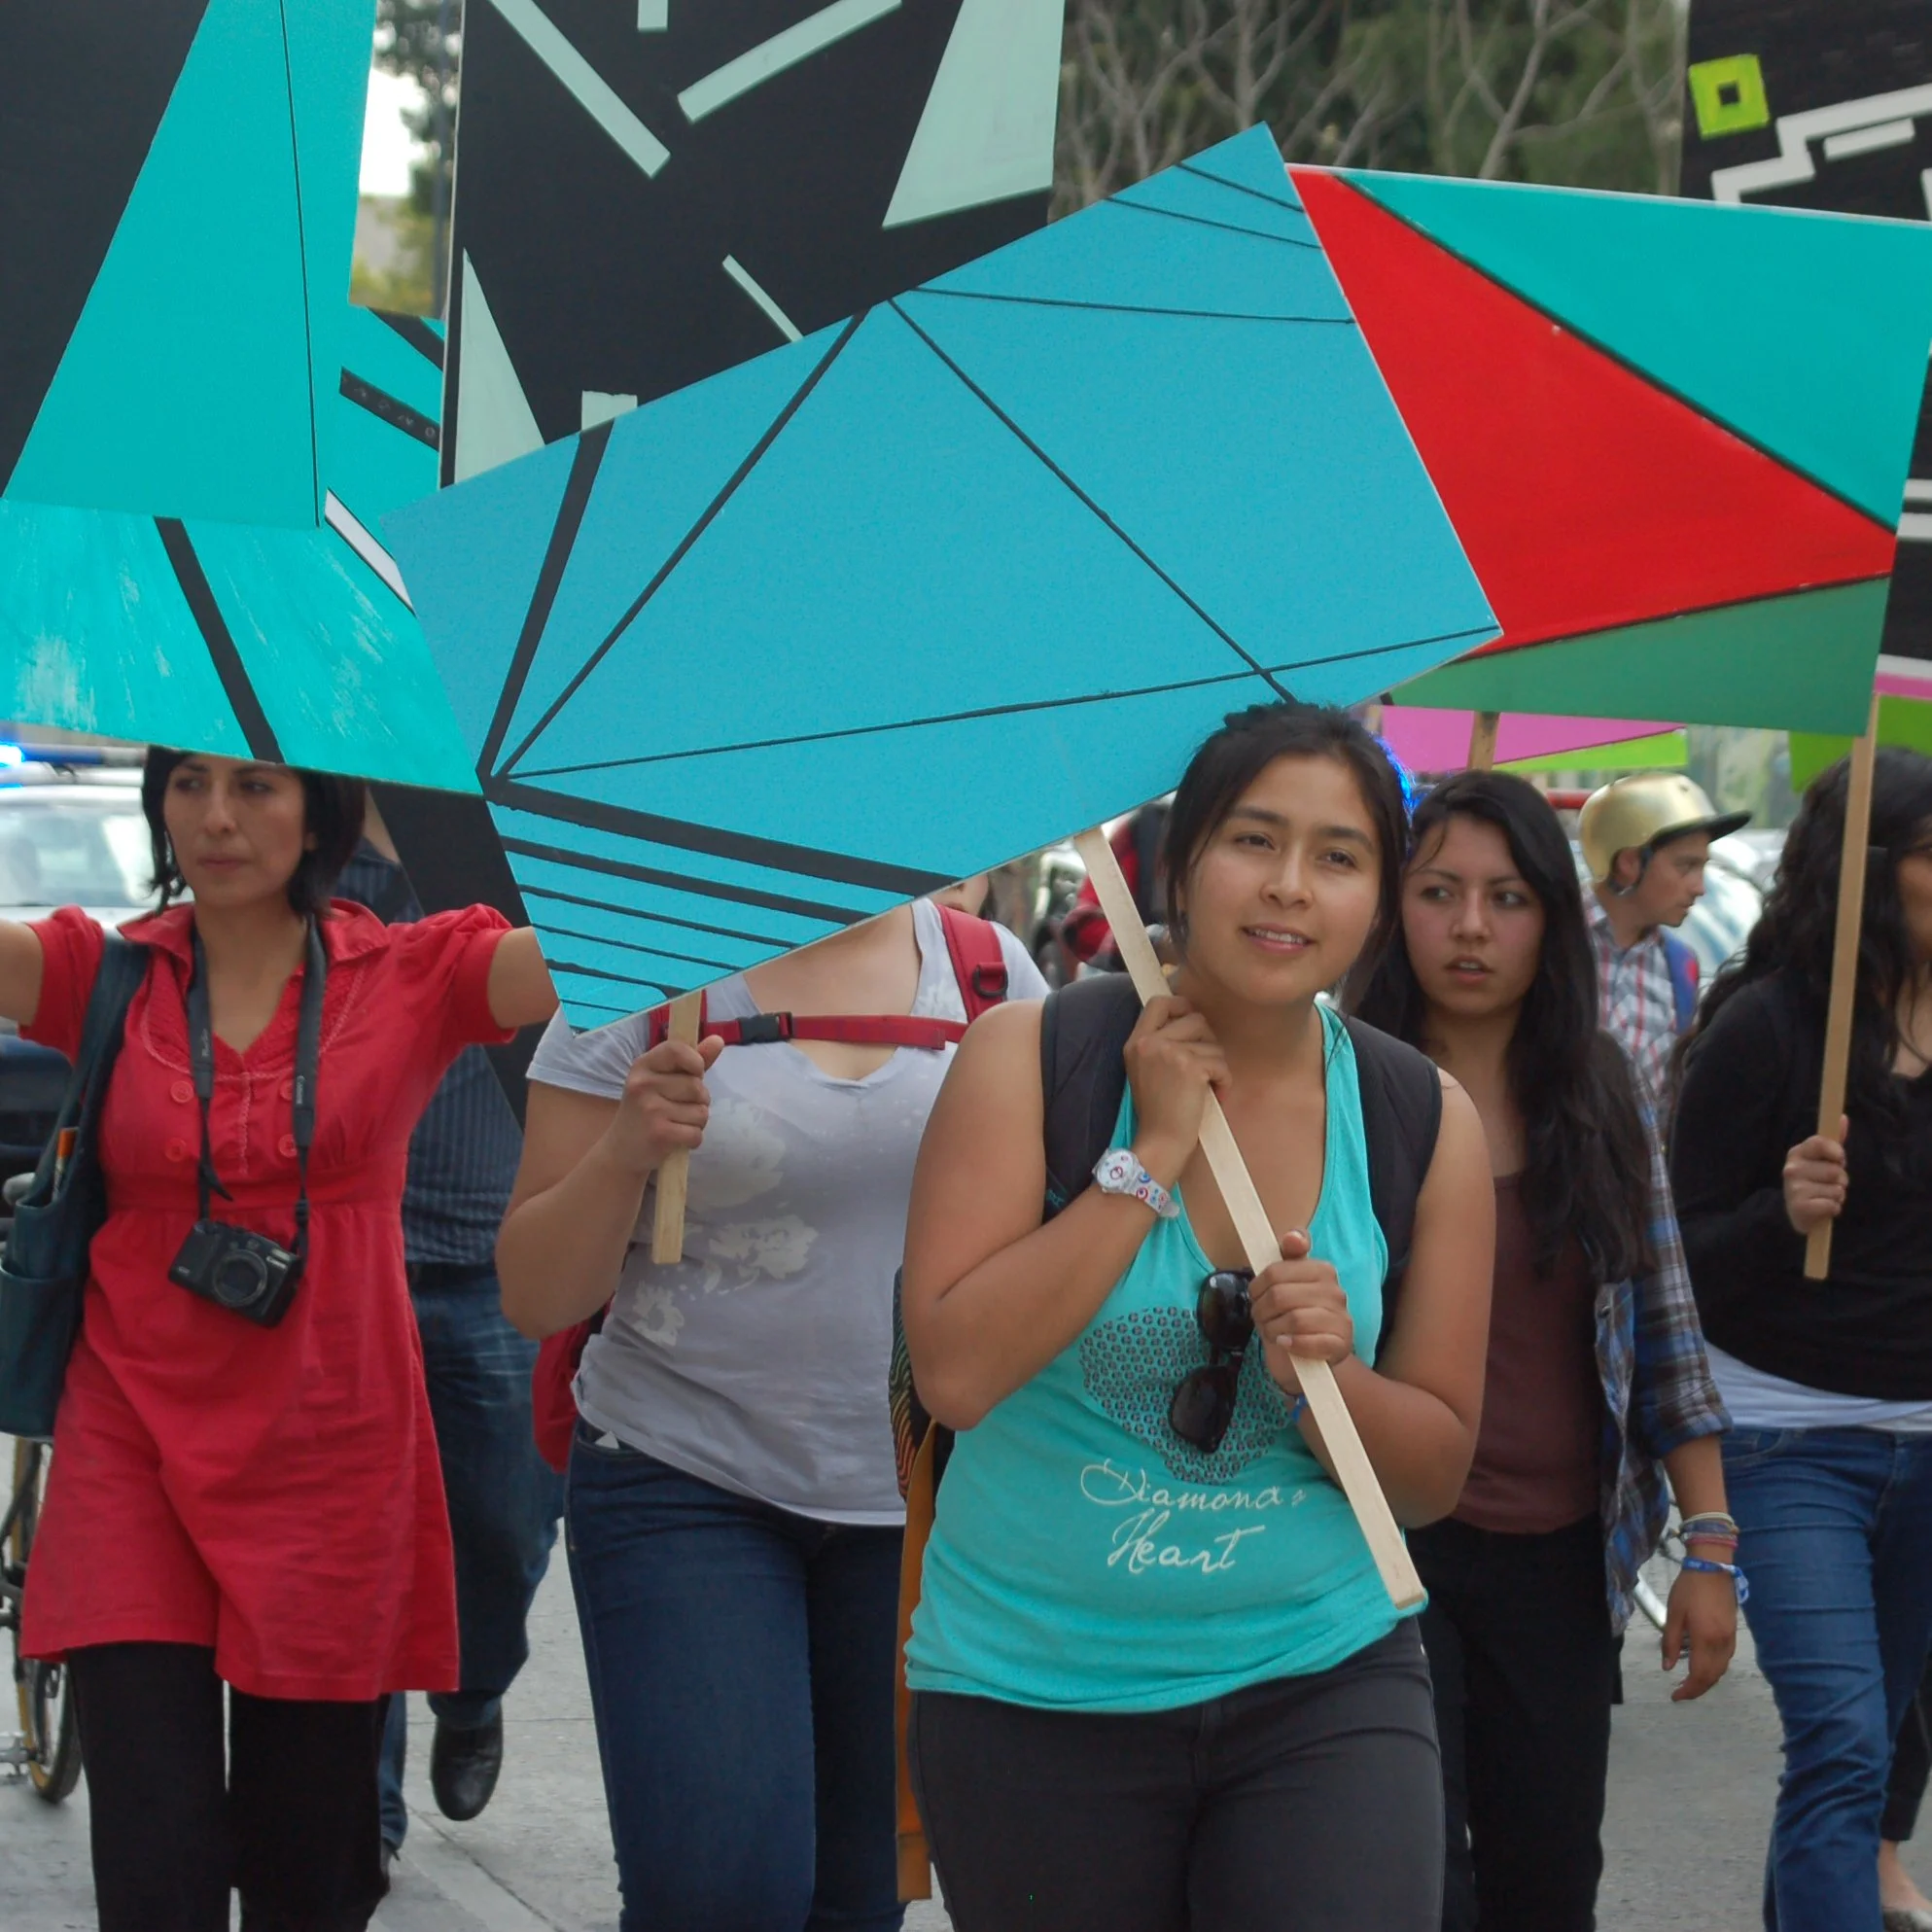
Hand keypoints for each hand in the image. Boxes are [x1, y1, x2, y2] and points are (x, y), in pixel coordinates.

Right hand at [604, 1036, 725, 1176]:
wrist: (621, 1151)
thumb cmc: (647, 1110)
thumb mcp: (662, 1081)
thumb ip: (691, 1062)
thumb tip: (718, 1040)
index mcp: (643, 1066)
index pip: (677, 1049)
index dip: (695, 1061)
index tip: (696, 1073)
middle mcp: (643, 1084)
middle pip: (697, 1087)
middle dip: (699, 1101)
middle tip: (678, 1109)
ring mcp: (650, 1109)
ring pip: (701, 1112)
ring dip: (696, 1122)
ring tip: (675, 1124)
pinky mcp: (659, 1134)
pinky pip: (696, 1133)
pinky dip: (693, 1139)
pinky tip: (676, 1140)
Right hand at [1122, 996, 1229, 1180]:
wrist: (1160, 1142)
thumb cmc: (1159, 1112)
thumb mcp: (1146, 1070)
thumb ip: (1161, 1044)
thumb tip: (1194, 1020)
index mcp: (1136, 1042)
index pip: (1158, 1002)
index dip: (1181, 1006)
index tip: (1192, 1023)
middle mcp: (1148, 1042)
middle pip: (1195, 1018)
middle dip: (1207, 1042)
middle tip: (1204, 1067)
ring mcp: (1168, 1051)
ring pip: (1212, 1043)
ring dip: (1217, 1065)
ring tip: (1206, 1087)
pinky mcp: (1189, 1066)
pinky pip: (1220, 1063)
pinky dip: (1224, 1082)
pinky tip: (1215, 1096)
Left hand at [1249, 1229, 1352, 1394]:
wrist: (1310, 1359)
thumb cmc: (1292, 1315)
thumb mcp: (1284, 1284)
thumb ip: (1287, 1256)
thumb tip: (1293, 1236)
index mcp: (1321, 1269)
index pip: (1275, 1272)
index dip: (1258, 1287)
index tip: (1256, 1294)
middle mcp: (1335, 1291)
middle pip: (1280, 1296)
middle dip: (1262, 1311)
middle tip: (1262, 1318)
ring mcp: (1341, 1318)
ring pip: (1293, 1319)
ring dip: (1273, 1330)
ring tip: (1274, 1332)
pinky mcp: (1341, 1344)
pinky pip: (1308, 1342)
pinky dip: (1291, 1344)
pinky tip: (1286, 1344)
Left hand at [1662, 1563, 1736, 1701]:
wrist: (1713, 1569)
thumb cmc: (1689, 1589)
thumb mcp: (1673, 1614)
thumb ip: (1670, 1642)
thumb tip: (1667, 1667)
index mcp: (1705, 1640)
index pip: (1699, 1675)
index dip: (1688, 1690)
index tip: (1675, 1696)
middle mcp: (1721, 1644)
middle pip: (1712, 1677)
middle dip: (1697, 1689)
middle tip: (1681, 1693)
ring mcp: (1730, 1639)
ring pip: (1721, 1670)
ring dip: (1707, 1680)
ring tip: (1690, 1682)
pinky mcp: (1733, 1633)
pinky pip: (1725, 1659)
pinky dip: (1714, 1669)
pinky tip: (1703, 1665)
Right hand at [1783, 1116, 1847, 1233]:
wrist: (1799, 1213)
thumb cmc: (1815, 1182)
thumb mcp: (1822, 1160)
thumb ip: (1834, 1141)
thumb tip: (1843, 1117)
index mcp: (1797, 1153)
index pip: (1821, 1143)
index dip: (1837, 1153)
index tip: (1838, 1160)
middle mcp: (1791, 1169)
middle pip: (1835, 1170)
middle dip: (1841, 1180)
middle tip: (1829, 1184)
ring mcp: (1793, 1188)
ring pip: (1837, 1189)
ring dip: (1838, 1196)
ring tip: (1826, 1197)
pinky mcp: (1800, 1207)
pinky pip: (1832, 1205)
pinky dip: (1834, 1209)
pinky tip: (1824, 1209)